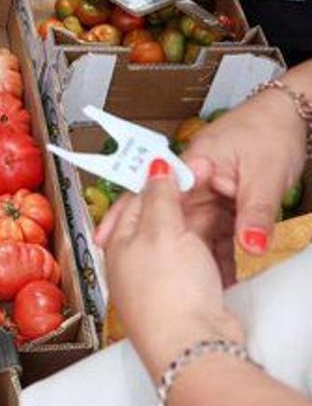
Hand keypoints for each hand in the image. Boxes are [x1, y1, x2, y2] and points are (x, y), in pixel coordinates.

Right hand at [97, 88, 304, 279]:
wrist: (291, 118)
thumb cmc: (271, 132)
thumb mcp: (264, 176)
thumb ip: (255, 213)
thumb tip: (250, 247)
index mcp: (194, 164)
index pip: (154, 193)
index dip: (130, 217)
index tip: (112, 239)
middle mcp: (196, 180)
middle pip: (169, 216)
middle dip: (157, 245)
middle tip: (146, 274)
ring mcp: (210, 193)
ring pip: (193, 229)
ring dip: (191, 256)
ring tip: (187, 287)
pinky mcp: (225, 204)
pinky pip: (215, 234)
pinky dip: (216, 254)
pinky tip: (219, 276)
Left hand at [102, 163, 243, 378]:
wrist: (191, 345)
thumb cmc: (168, 291)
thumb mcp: (161, 230)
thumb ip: (158, 197)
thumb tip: (153, 168)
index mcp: (118, 243)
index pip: (133, 201)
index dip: (157, 183)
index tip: (181, 171)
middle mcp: (132, 264)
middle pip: (156, 223)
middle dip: (180, 207)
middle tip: (206, 191)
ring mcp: (157, 283)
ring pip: (178, 246)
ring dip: (196, 233)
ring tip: (216, 219)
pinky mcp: (182, 300)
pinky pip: (194, 270)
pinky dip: (206, 259)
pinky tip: (216, 255)